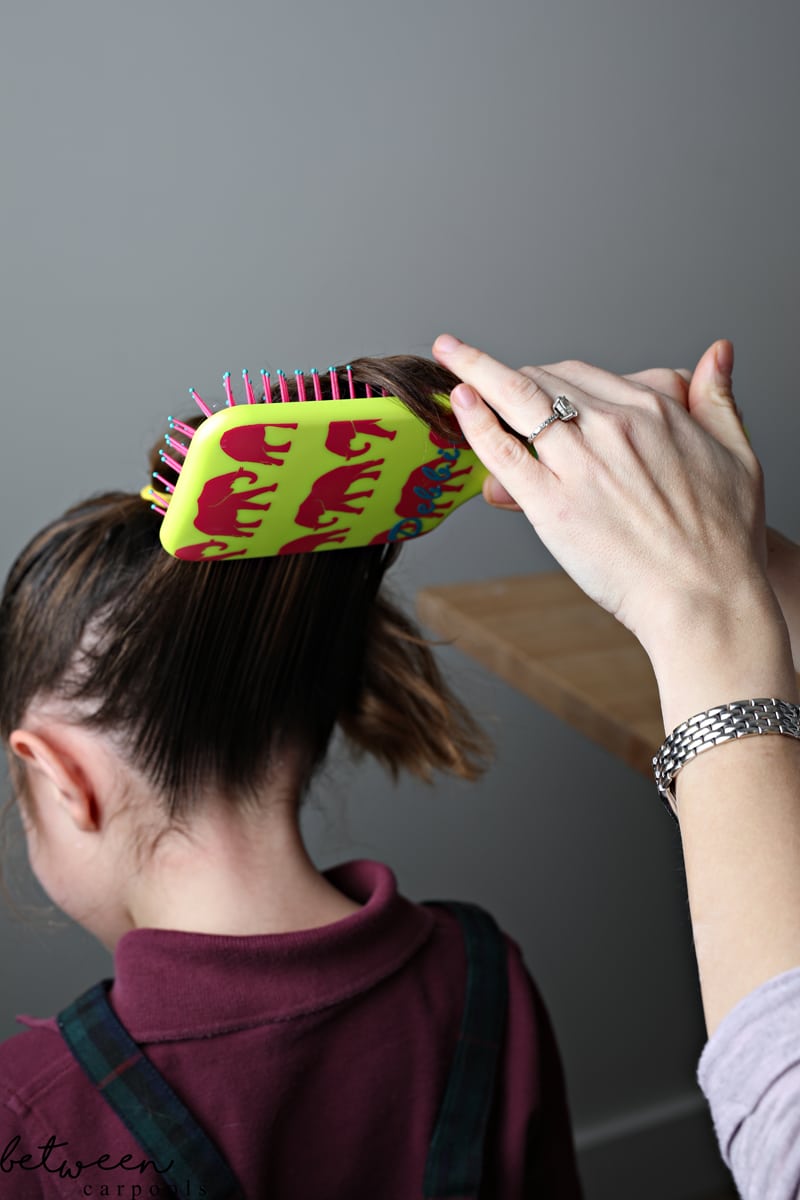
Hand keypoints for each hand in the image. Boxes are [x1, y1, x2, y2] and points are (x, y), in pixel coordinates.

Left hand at [432, 335, 769, 662]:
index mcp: (654, 410)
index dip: (550, 377)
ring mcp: (580, 463)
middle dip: (513, 379)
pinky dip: (476, 421)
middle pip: (546, 382)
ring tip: (449, 353)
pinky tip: (458, 399)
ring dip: (476, 371)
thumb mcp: (738, 454)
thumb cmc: (724, 540)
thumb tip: (718, 352)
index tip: (531, 381)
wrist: (706, 597)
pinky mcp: (552, 504)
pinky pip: (504, 451)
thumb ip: (719, 399)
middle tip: (485, 379)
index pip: (583, 376)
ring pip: (518, 400)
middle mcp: (613, 426)